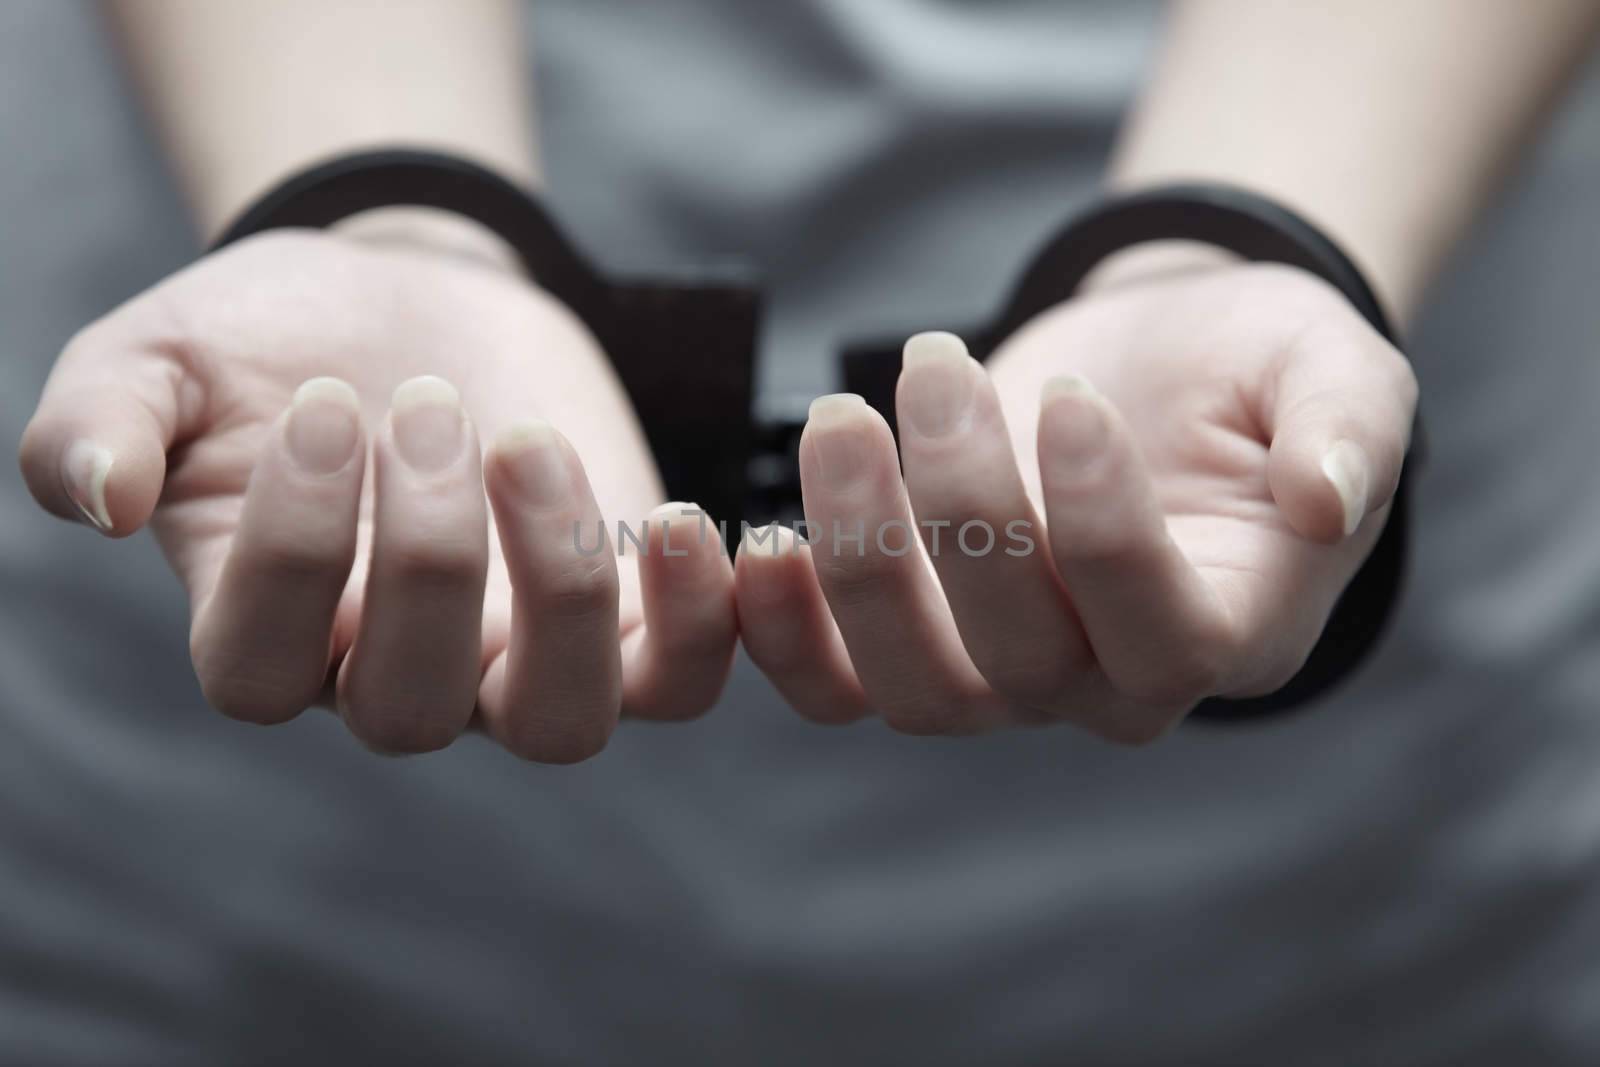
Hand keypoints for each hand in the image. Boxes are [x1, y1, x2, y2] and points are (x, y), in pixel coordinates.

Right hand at [19, 223, 736, 761]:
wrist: (409, 297)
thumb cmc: (274, 341)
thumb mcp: (159, 357)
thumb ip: (102, 420)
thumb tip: (95, 496)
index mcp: (264, 631)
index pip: (256, 671)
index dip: (289, 553)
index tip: (319, 404)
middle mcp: (391, 674)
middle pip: (413, 710)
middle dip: (425, 552)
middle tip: (427, 401)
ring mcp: (518, 656)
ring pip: (559, 722)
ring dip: (561, 589)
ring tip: (527, 440)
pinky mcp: (628, 617)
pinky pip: (681, 681)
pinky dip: (700, 620)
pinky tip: (676, 512)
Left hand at [734, 262, 1416, 741]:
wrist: (1149, 363)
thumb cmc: (1249, 370)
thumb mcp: (1331, 366)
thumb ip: (1348, 426)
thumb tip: (1329, 498)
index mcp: (1234, 632)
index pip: (1160, 627)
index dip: (1101, 525)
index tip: (1068, 396)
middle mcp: (1113, 686)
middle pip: (1022, 657)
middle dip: (963, 508)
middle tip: (935, 361)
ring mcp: (1006, 679)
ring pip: (916, 686)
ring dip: (860, 559)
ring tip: (838, 420)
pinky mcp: (918, 641)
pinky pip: (835, 687)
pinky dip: (782, 633)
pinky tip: (757, 536)